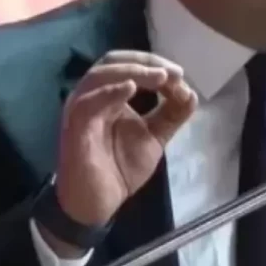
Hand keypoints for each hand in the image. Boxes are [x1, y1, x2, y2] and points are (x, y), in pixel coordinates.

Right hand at [48, 51, 196, 251]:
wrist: (97, 203)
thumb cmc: (119, 168)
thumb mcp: (153, 137)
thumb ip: (170, 115)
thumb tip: (191, 93)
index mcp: (108, 95)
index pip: (128, 65)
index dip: (155, 65)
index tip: (181, 76)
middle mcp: (91, 96)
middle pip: (113, 61)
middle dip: (145, 62)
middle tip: (174, 72)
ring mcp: (80, 110)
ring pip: (99, 76)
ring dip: (132, 71)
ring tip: (161, 77)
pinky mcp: (74, 128)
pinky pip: (87, 103)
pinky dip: (109, 92)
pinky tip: (130, 89)